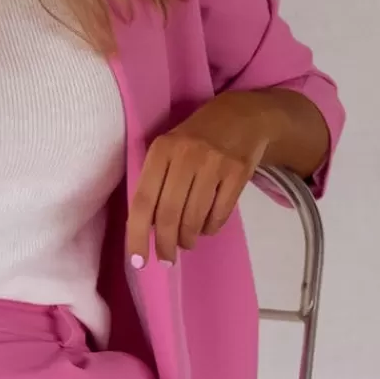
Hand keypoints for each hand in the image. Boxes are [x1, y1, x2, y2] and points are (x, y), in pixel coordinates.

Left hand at [125, 94, 272, 266]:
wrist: (242, 117)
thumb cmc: (196, 140)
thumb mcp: (169, 150)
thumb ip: (156, 183)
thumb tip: (147, 230)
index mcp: (161, 149)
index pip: (142, 201)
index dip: (137, 235)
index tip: (139, 261)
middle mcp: (186, 155)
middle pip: (169, 215)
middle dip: (166, 244)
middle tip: (167, 258)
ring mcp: (214, 163)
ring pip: (194, 218)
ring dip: (188, 238)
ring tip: (187, 241)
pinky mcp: (238, 172)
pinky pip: (219, 214)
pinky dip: (210, 228)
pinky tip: (206, 226)